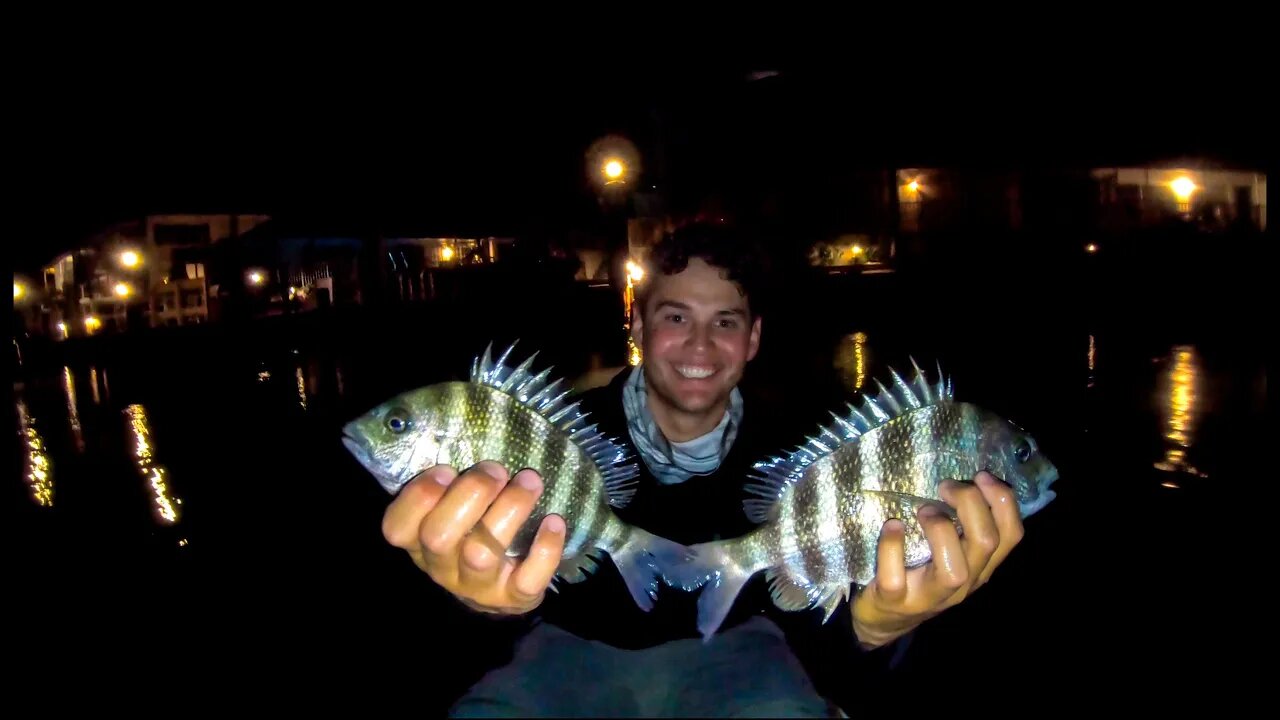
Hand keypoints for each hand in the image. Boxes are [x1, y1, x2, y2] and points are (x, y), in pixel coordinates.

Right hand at [381, 461, 565, 614]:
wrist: (500, 589)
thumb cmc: (473, 533)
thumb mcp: (452, 512)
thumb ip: (451, 487)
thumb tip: (471, 439)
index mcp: (420, 543)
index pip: (397, 528)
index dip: (418, 497)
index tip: (446, 469)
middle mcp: (442, 568)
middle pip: (439, 537)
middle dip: (470, 494)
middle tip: (496, 470)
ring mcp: (477, 587)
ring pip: (482, 554)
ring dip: (509, 510)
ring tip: (530, 480)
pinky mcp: (514, 599)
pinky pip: (528, 579)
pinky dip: (544, 549)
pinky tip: (553, 521)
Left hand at [851, 471, 1024, 647]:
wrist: (884, 619)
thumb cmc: (920, 573)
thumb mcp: (952, 553)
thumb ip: (964, 526)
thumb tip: (970, 481)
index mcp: (981, 567)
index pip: (1012, 536)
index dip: (1003, 501)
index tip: (981, 476)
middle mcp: (964, 584)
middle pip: (986, 544)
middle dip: (970, 504)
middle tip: (945, 487)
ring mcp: (929, 596)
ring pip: (954, 570)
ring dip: (940, 530)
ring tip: (923, 510)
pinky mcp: (895, 600)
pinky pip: (895, 577)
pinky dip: (891, 547)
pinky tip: (892, 526)